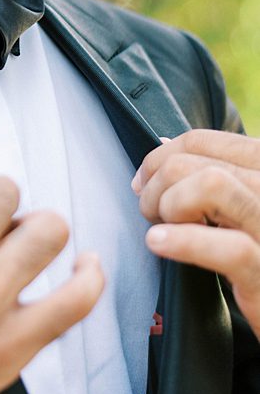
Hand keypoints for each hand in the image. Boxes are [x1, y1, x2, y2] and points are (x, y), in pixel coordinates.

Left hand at [133, 128, 259, 327]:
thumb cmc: (255, 251)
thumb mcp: (239, 203)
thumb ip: (212, 172)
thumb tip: (163, 144)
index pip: (202, 142)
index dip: (159, 160)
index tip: (145, 185)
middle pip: (193, 163)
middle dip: (156, 186)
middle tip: (153, 215)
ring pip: (210, 185)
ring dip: (169, 207)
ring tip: (163, 230)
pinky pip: (228, 247)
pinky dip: (182, 242)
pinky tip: (161, 244)